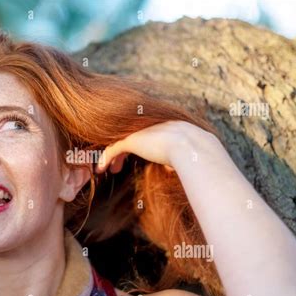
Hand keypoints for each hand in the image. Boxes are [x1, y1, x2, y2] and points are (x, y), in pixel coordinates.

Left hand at [95, 121, 219, 173]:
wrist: (192, 148)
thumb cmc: (194, 156)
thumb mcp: (185, 156)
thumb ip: (175, 160)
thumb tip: (174, 170)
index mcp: (163, 126)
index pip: (143, 134)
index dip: (135, 147)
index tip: (130, 160)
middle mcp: (151, 125)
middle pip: (129, 136)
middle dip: (120, 151)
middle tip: (116, 166)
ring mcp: (141, 130)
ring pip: (119, 142)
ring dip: (111, 156)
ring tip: (107, 170)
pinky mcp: (132, 140)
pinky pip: (113, 149)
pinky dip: (105, 159)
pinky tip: (101, 170)